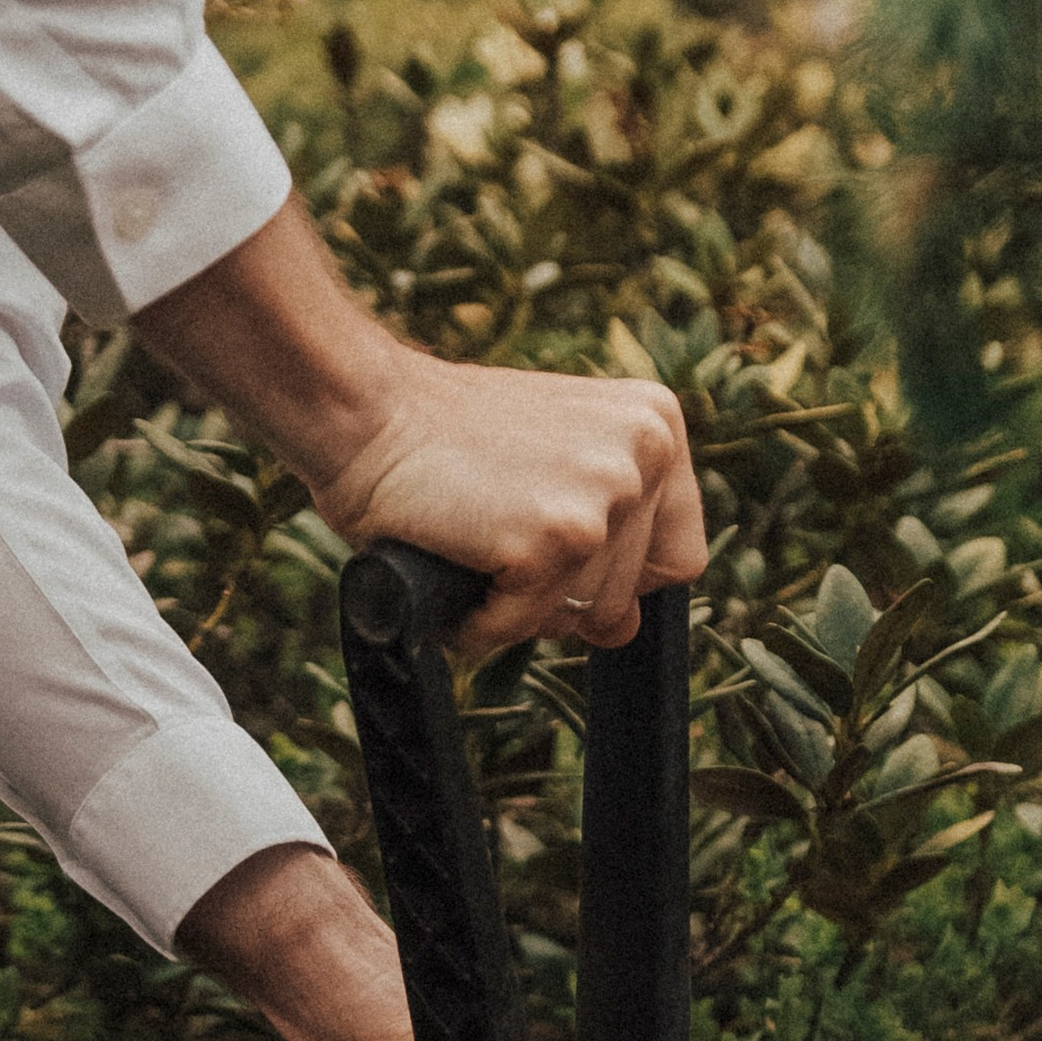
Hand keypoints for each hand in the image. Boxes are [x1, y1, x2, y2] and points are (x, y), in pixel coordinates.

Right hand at [316, 348, 703, 652]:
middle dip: (557, 596)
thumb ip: (604, 529)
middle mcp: (647, 451)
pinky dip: (476, 621)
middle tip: (493, 540)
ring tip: (470, 545)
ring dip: (516, 607)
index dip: (617, 581)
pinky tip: (450, 565)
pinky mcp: (556, 534)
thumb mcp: (553, 461)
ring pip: (581, 620)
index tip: (558, 556)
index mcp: (657, 425)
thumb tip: (625, 630)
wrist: (363, 410)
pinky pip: (522, 626)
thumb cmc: (443, 438)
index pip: (678, 557)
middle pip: (627, 598)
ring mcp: (606, 493)